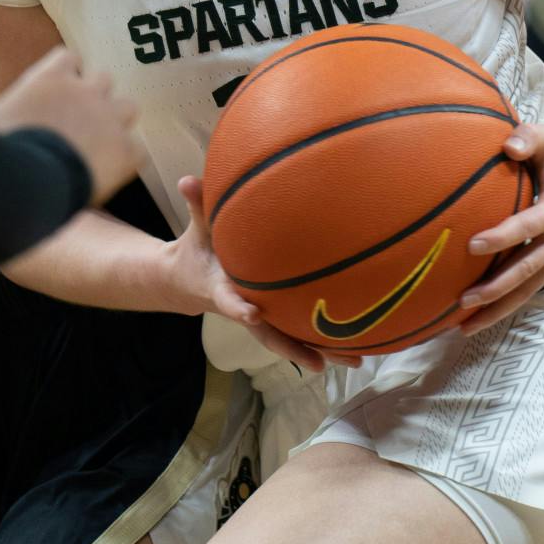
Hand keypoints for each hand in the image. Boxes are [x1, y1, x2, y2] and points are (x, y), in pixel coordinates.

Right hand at [0, 46, 141, 203]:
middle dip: (94, 95)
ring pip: (128, 107)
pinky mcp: (125, 150)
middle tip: (79, 120)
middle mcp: (87, 91)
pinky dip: (126, 158)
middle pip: (103, 78)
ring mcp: (110, 119)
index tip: (57, 91)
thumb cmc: (0, 147)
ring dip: (116, 121)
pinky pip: (137, 149)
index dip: (65, 73)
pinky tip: (110, 172)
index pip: (68, 57)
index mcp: (53, 78)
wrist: (27, 184)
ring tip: (101, 142)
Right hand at [172, 177, 362, 370]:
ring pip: (288, 338)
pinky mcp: (271, 316)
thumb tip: (187, 179)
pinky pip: (297, 330)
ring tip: (355, 362)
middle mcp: (244, 309)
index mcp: (221, 289)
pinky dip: (322, 340)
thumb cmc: (198, 250)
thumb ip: (197, 206)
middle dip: (292, 349)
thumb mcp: (196, 229)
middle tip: (318, 363)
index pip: (228, 301)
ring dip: (319, 351)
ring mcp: (259, 316)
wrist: (187, 282)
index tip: (251, 314)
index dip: (238, 309)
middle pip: (267, 334)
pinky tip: (356, 346)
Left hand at [458, 121, 543, 334]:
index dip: (503, 236)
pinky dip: (505, 304)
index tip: (473, 244)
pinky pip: (529, 287)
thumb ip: (527, 138)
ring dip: (498, 307)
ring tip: (464, 326)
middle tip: (463, 299)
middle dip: (496, 288)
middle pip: (528, 269)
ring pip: (528, 288)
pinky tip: (477, 317)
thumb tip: (508, 146)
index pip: (529, 225)